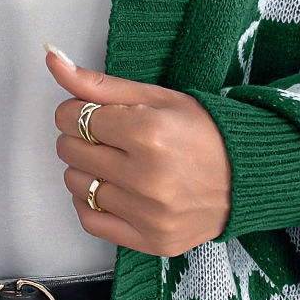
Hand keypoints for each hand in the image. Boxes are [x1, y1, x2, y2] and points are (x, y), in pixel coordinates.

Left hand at [47, 47, 231, 257]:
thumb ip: (99, 83)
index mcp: (148, 132)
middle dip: (80, 138)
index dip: (76, 111)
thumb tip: (52, 59)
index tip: (94, 113)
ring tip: (115, 163)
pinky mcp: (149, 240)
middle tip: (108, 137)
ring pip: (76, 185)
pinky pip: (90, 220)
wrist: (247, 178)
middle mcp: (146, 176)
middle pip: (70, 151)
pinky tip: (111, 189)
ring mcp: (147, 213)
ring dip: (86, 170)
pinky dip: (90, 203)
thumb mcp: (156, 97)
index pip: (73, 117)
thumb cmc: (204, 132)